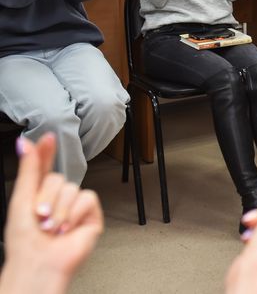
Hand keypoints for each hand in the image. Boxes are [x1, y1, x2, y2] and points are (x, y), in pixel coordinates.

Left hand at [0, 134, 103, 293]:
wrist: (39, 264)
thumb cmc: (24, 242)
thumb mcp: (21, 200)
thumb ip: (29, 169)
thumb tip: (25, 142)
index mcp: (37, 195)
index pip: (44, 168)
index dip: (46, 152)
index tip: (48, 137)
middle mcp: (57, 199)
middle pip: (58, 178)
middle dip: (46, 197)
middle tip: (40, 217)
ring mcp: (74, 207)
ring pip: (72, 188)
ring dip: (59, 210)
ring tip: (52, 228)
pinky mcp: (90, 215)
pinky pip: (87, 199)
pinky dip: (73, 214)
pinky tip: (66, 228)